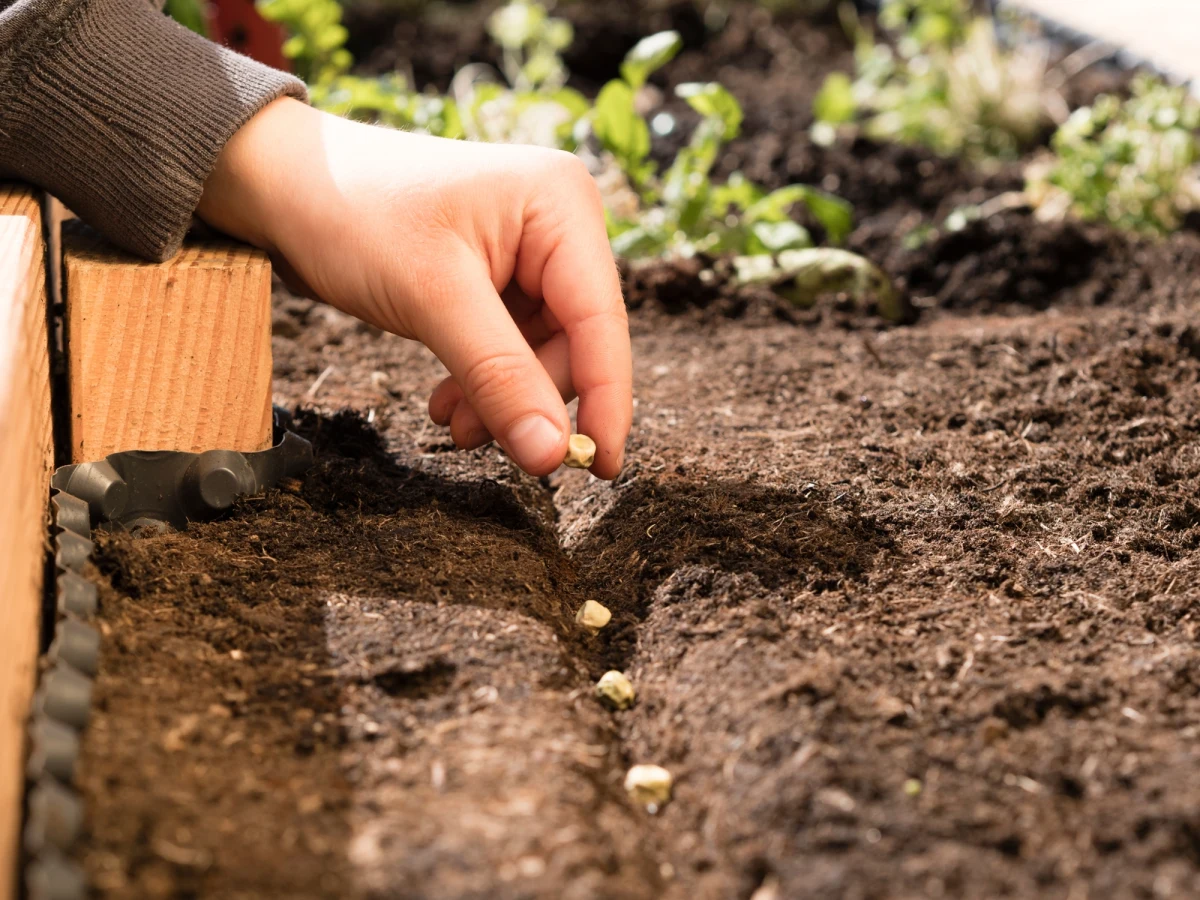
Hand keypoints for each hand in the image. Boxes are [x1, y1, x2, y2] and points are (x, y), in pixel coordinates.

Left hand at [198, 98, 631, 478]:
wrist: (285, 184)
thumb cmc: (354, 212)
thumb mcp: (433, 300)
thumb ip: (500, 378)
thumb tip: (553, 454)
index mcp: (561, 205)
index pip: (601, 320)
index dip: (606, 400)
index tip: (600, 467)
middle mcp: (558, 224)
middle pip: (575, 342)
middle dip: (530, 399)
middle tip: (480, 439)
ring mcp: (530, 251)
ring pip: (541, 353)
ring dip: (501, 397)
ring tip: (453, 423)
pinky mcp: (500, 275)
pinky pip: (511, 345)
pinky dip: (484, 380)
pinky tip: (449, 401)